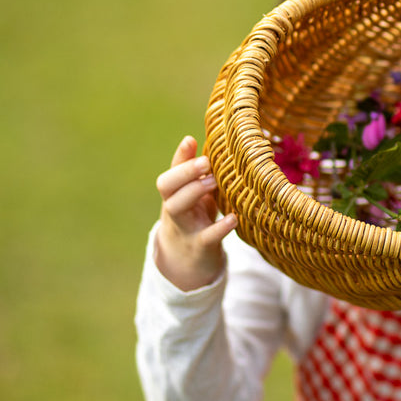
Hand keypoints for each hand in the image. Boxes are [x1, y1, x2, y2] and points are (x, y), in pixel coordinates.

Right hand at [154, 136, 238, 290]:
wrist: (188, 263)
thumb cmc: (193, 219)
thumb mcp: (192, 195)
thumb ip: (190, 170)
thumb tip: (189, 138)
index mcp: (174, 195)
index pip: (168, 174)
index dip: (179, 158)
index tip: (191, 141)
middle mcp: (175, 209)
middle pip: (166, 188)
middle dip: (184, 172)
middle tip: (206, 162)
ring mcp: (185, 228)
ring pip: (177, 208)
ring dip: (194, 191)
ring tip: (215, 182)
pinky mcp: (201, 247)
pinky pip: (207, 237)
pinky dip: (220, 227)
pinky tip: (234, 218)